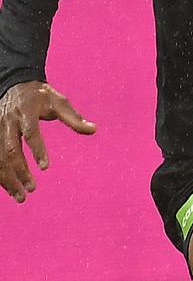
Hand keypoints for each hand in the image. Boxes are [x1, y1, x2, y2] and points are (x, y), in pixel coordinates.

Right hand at [0, 81, 95, 202]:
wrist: (16, 84)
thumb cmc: (42, 96)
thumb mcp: (59, 102)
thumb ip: (74, 118)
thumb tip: (94, 130)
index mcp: (26, 111)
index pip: (30, 132)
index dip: (37, 150)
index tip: (45, 167)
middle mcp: (8, 121)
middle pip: (10, 148)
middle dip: (20, 170)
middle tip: (32, 188)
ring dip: (8, 178)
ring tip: (21, 197)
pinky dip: (0, 175)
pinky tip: (9, 189)